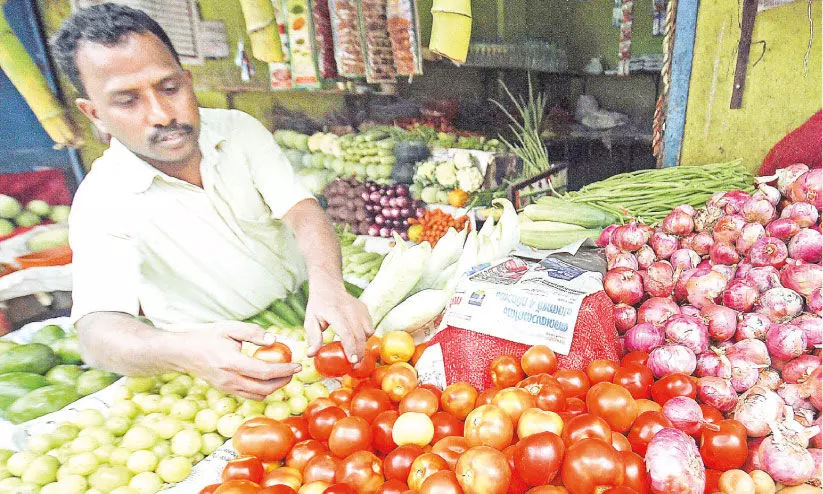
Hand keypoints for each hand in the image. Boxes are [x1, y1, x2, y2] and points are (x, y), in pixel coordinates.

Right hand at [175, 321, 301, 399]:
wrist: (183, 352)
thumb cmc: (207, 337)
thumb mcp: (230, 328)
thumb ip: (253, 333)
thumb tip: (274, 340)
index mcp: (232, 363)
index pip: (265, 371)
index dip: (284, 370)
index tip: (297, 365)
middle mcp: (230, 379)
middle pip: (265, 388)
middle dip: (283, 381)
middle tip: (293, 371)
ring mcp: (227, 388)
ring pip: (258, 395)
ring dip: (274, 388)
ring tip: (283, 375)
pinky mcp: (226, 391)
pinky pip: (249, 395)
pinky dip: (263, 390)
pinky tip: (268, 379)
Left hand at [303, 276, 373, 362]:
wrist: (328, 287)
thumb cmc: (318, 306)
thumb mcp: (310, 321)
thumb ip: (313, 337)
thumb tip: (312, 354)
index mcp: (335, 312)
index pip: (347, 333)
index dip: (351, 348)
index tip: (352, 361)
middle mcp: (350, 309)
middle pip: (359, 335)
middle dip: (359, 352)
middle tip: (355, 365)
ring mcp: (359, 308)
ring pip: (367, 332)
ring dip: (362, 345)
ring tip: (355, 353)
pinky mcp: (365, 309)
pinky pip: (369, 327)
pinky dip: (365, 336)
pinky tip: (356, 339)